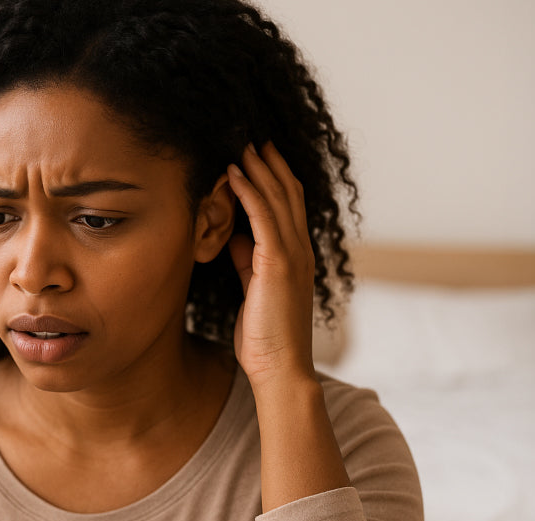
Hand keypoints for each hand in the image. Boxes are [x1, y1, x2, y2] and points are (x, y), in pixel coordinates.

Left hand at [225, 142, 316, 392]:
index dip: (277, 179)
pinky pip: (263, 217)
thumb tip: (236, 236)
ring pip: (277, 199)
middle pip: (288, 194)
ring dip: (259, 168)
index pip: (290, 207)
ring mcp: (293, 256)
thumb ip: (248, 261)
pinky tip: (233, 172)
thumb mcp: (254, 290)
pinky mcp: (277, 265)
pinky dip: (249, 191)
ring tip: (242, 144)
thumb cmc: (265, 337)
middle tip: (253, 137)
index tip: (260, 156)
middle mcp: (301, 251)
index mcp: (298, 258)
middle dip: (270, 164)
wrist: (279, 369)